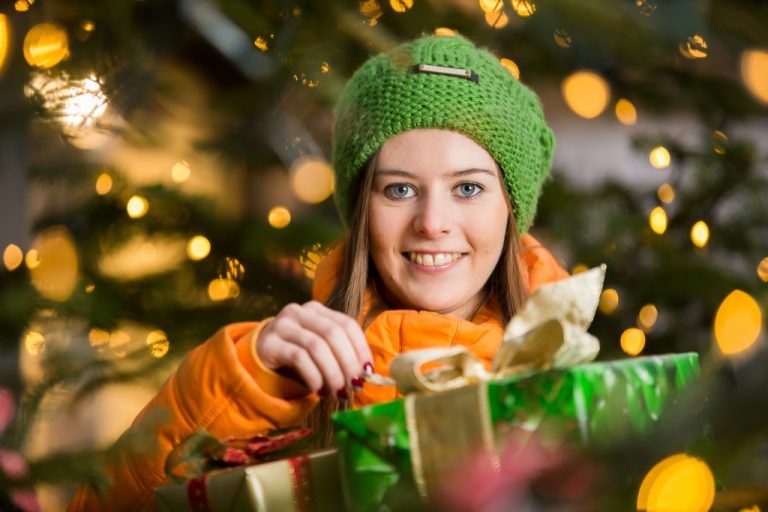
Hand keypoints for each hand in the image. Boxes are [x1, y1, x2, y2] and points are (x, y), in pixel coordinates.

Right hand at [254, 300, 373, 399]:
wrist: (259, 354)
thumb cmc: (297, 352)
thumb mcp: (320, 347)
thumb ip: (341, 353)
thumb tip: (366, 373)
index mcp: (318, 310)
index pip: (347, 324)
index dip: (361, 348)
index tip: (368, 371)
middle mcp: (301, 312)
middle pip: (333, 334)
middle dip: (348, 363)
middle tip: (354, 385)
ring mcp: (283, 325)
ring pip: (317, 346)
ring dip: (332, 373)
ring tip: (338, 391)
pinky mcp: (270, 343)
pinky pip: (299, 358)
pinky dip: (314, 376)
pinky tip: (318, 390)